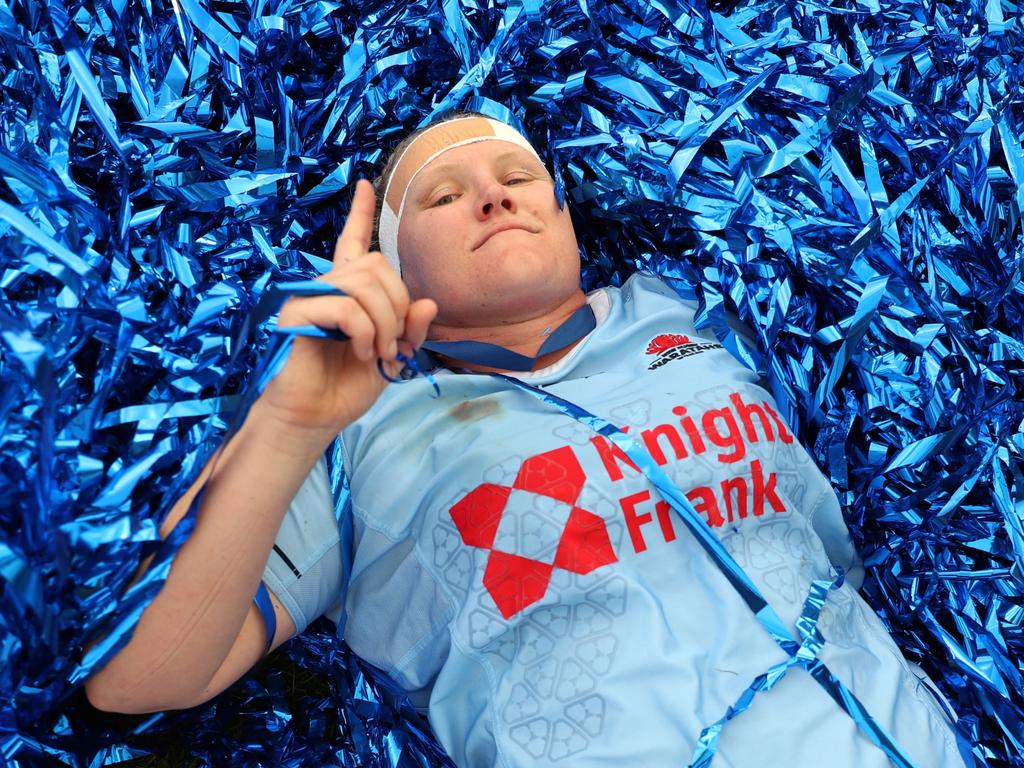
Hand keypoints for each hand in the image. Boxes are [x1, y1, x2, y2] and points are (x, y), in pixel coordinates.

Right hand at [258, 179, 437, 436]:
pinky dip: (364, 333)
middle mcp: (326, 286)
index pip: (353, 243)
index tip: (364, 184)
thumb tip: (428, 302)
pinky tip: (359, 353)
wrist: (314, 417)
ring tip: (377, 354)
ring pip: (364, 285)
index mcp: (347, 291)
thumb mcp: (393, 357)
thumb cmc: (347, 387)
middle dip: (397, 307)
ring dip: (384, 324)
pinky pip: (346, 308)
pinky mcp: (297, 313)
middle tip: (393, 346)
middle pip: (377, 266)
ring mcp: (309, 296)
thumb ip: (411, 329)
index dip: (359, 213)